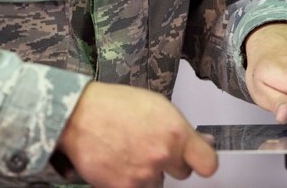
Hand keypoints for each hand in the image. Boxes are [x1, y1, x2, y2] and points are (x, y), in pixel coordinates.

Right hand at [56, 81, 217, 187]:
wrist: (78, 116)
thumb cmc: (114, 105)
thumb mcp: (156, 105)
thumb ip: (181, 128)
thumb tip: (203, 141)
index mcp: (175, 133)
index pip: (208, 163)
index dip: (203, 161)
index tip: (199, 159)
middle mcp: (162, 156)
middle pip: (182, 174)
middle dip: (171, 163)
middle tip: (152, 147)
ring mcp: (143, 175)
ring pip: (157, 182)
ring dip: (148, 172)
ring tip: (130, 151)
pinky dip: (129, 180)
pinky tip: (119, 161)